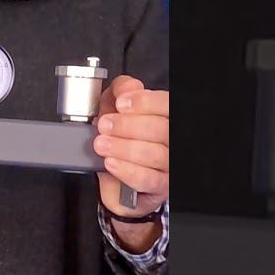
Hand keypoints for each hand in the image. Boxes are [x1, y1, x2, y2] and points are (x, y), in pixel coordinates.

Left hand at [93, 75, 168, 252]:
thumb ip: (121, 91)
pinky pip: (148, 180)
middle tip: (105, 125)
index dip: (144, 103)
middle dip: (127, 126)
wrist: (118, 173)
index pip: (166, 105)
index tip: (121, 104)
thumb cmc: (122, 135)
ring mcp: (169, 164)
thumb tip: (127, 88)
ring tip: (102, 144)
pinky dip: (127, 170)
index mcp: (166, 116)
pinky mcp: (160, 186)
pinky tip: (111, 163)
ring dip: (124, 148)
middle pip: (160, 130)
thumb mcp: (117, 106)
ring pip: (155, 155)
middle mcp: (172, 139)